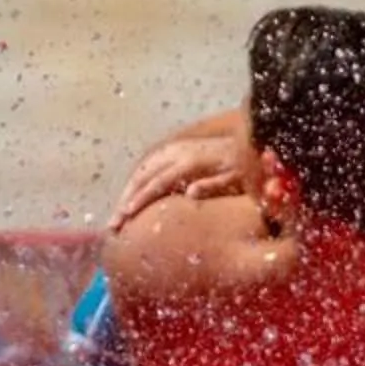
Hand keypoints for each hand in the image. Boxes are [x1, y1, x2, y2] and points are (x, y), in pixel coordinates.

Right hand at [110, 130, 250, 230]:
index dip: (140, 198)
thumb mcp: (236, 178)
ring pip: (142, 170)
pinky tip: (131, 194)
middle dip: (126, 200)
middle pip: (143, 176)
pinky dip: (137, 179)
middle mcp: (178, 153)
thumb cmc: (246, 167)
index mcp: (191, 162)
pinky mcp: (176, 149)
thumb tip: (190, 193)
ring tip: (118, 213)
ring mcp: (175, 149)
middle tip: (113, 223)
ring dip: (127, 191)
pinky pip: (149, 164)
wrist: (251, 142)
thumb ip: (214, 185)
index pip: (158, 182)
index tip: (126, 214)